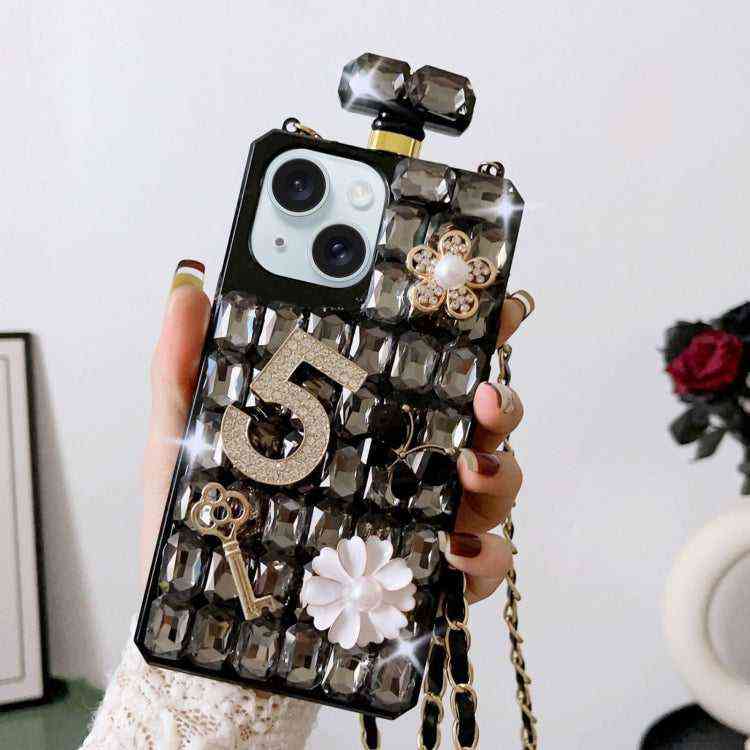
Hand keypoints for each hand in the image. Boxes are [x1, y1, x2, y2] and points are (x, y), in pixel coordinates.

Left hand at [141, 261, 531, 606]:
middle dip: (500, 400)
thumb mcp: (186, 443)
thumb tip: (190, 290)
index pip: (420, 367)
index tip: (487, 303)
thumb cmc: (205, 530)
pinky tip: (456, 550)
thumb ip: (185, 368)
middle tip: (486, 395)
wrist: (207, 630)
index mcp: (354, 421)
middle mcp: (397, 463)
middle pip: (474, 421)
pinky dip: (486, 557)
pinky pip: (481, 567)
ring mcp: (416, 520)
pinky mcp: (422, 580)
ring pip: (492, 484)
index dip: (463, 333)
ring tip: (471, 469)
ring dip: (500, 471)